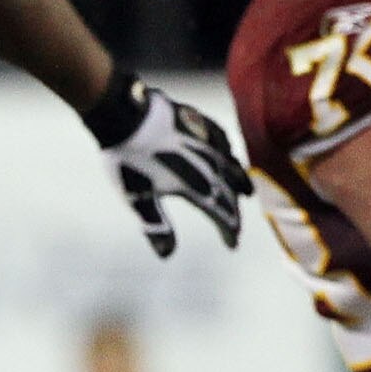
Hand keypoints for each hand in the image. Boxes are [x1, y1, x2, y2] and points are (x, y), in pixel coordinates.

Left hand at [101, 81, 248, 258]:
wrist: (124, 116)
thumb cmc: (127, 161)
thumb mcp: (137, 198)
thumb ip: (155, 225)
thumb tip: (167, 255)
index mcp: (194, 186)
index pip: (220, 213)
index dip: (228, 230)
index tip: (232, 244)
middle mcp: (206, 165)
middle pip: (228, 192)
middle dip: (234, 212)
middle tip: (235, 227)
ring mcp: (205, 142)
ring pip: (230, 166)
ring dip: (239, 182)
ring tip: (246, 192)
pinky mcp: (199, 123)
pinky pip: (222, 140)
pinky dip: (229, 153)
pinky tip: (228, 153)